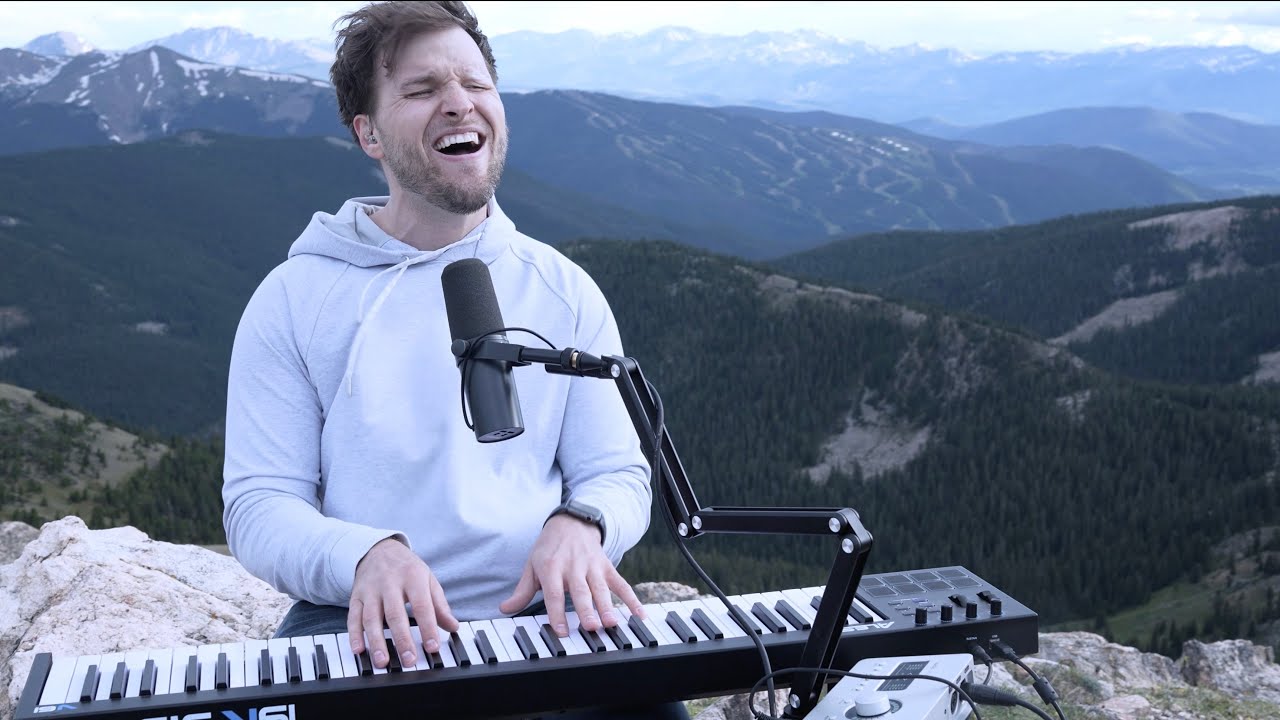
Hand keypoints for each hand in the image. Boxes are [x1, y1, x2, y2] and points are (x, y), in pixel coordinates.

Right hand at [348, 538, 458, 668]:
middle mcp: (389, 583)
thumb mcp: (428, 580)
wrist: (379, 549)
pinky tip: (358, 650)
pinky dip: (354, 634)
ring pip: (371, 618)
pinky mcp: (355, 596)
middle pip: (395, 614)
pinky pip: (353, 617)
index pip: (421, 605)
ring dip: (376, 641)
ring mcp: (370, 590)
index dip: (428, 627)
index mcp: (412, 577)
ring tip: (383, 661)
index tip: (433, 647)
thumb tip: (453, 627)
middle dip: (401, 639)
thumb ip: (440, 605)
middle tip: (409, 660)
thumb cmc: (407, 568)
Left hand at [498, 514, 646, 636]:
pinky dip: (631, 599)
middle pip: (580, 591)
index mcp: (551, 567)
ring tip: (612, 623)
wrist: (572, 522)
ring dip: (607, 606)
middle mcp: (573, 566)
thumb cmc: (549, 548)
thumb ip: (523, 590)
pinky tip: (639, 614)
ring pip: (601, 588)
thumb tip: (505, 609)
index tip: (562, 632)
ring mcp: (592, 566)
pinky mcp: (606, 567)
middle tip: (592, 626)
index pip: (554, 593)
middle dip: (587, 609)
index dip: (557, 613)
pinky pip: (621, 584)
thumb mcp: (532, 565)